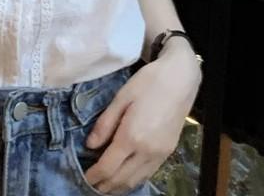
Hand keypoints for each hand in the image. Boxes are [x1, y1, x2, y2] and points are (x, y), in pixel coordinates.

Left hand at [80, 50, 201, 193]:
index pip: (108, 167)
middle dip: (105, 185)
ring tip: (105, 185)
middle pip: (121, 179)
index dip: (94, 176)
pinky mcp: (168, 152)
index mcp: (132, 136)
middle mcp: (147, 151)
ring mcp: (160, 154)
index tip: (83, 177)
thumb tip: (90, 145)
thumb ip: (105, 123)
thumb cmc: (148, 82)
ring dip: (119, 187)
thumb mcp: (121, 97)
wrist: (181, 79)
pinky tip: (126, 176)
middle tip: (91, 185)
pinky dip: (134, 179)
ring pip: (136, 180)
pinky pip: (148, 173)